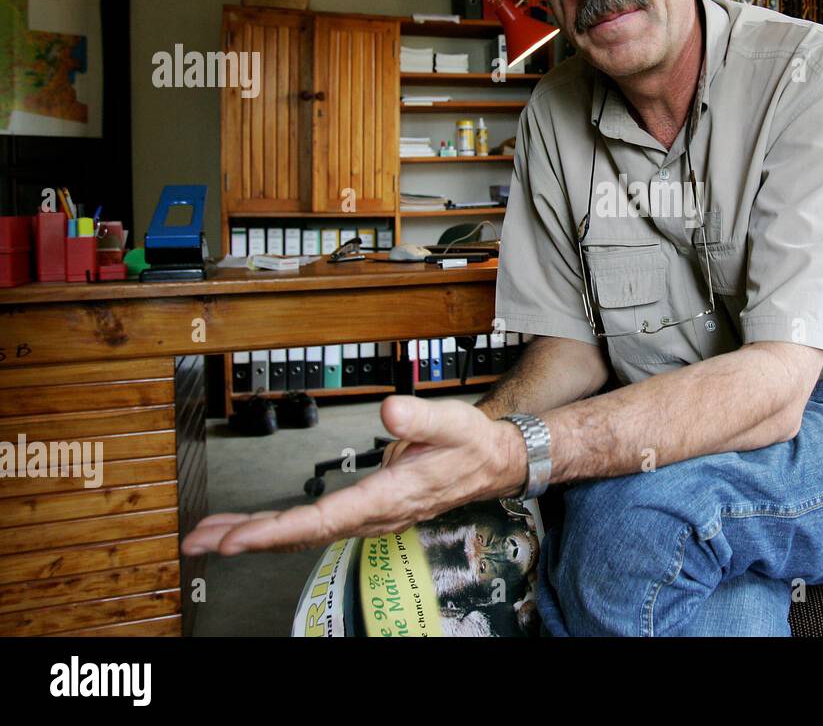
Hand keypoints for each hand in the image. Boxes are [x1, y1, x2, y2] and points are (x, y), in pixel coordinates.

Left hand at [182, 396, 527, 555]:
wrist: (491, 464)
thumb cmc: (470, 445)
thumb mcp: (453, 422)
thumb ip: (420, 418)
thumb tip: (389, 411)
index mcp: (389, 496)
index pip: (323, 520)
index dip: (276, 532)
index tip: (235, 541)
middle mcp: (374, 515)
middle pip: (302, 535)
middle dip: (248, 539)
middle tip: (200, 541)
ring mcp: (367, 517)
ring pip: (304, 533)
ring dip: (256, 535)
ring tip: (209, 534)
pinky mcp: (363, 512)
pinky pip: (313, 526)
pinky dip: (277, 529)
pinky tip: (252, 527)